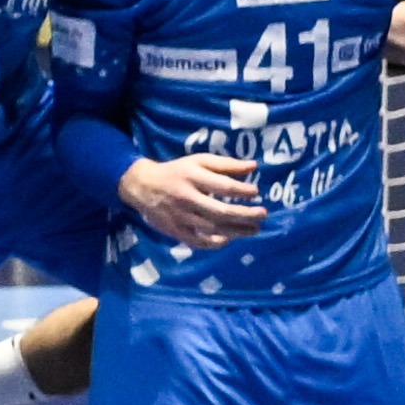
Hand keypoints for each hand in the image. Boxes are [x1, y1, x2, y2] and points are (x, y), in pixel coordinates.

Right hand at [120, 148, 263, 243]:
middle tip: (263, 215)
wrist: (142, 186)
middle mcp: (187, 198)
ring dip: (237, 231)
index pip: (223, 187)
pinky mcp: (176, 231)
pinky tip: (229, 240)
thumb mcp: (199, 161)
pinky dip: (215, 243)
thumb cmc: (176, 172)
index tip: (256, 192)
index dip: (242, 191)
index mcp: (193, 178)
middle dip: (245, 215)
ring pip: (213, 228)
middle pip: (221, 211)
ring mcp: (181, 217)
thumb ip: (226, 164)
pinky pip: (198, 241)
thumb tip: (254, 167)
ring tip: (254, 229)